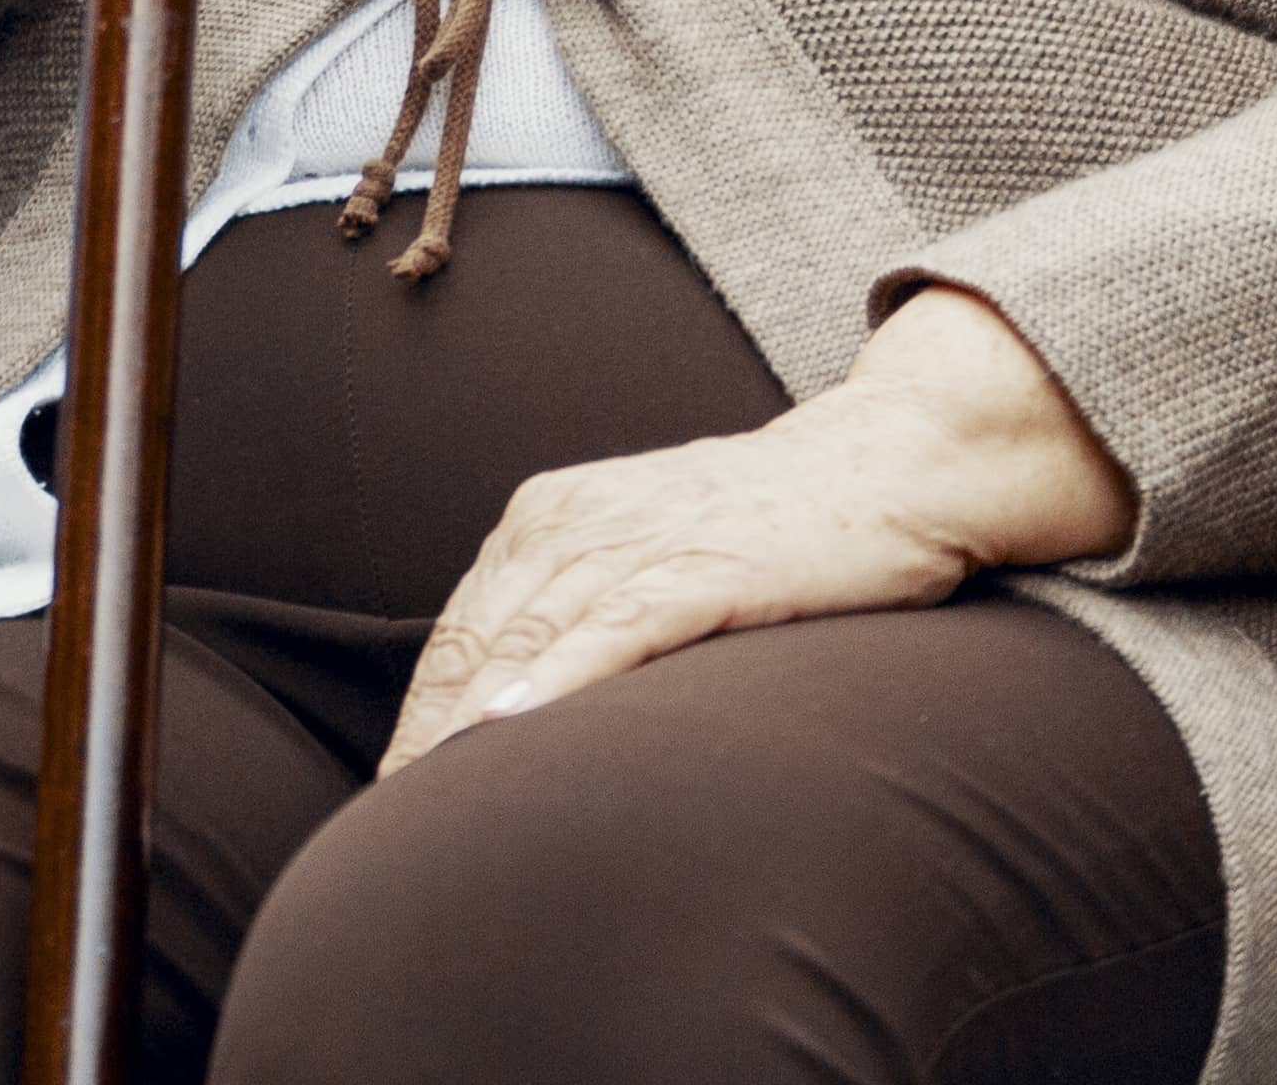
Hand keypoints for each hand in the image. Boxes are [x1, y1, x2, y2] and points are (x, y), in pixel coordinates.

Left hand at [376, 287, 1131, 775]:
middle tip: (388, 813)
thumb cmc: (767, 526)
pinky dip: (558, 677)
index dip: (420, 709)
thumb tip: (525, 699)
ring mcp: (638, 540)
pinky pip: (614, 626)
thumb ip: (584, 605)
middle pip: (478, 641)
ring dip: (469, 722)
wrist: (887, 463)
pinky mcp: (703, 566)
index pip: (463, 628)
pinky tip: (512, 725)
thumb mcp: (651, 552)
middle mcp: (575, 519)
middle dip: (429, 732)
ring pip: (529, 640)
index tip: (389, 785)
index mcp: (549, 515)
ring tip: (424, 792)